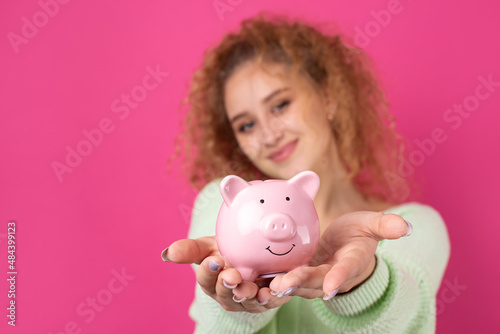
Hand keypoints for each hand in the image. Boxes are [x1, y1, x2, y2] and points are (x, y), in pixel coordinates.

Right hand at [163, 236, 290, 312]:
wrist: (256, 255)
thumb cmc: (229, 252)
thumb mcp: (210, 247)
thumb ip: (191, 249)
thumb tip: (167, 253)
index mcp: (211, 281)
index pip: (205, 278)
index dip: (208, 271)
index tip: (213, 259)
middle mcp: (227, 295)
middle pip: (225, 293)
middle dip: (227, 285)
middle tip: (232, 275)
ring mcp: (247, 300)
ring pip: (247, 301)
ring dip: (248, 294)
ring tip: (250, 287)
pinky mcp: (268, 301)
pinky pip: (271, 301)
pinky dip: (273, 296)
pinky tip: (274, 289)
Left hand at [268, 212, 411, 299]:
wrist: (345, 247)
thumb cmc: (359, 235)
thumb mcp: (372, 225)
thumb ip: (385, 225)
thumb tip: (406, 226)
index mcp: (351, 262)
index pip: (346, 270)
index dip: (339, 278)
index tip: (330, 286)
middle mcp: (332, 275)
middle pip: (315, 280)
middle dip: (299, 283)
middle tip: (282, 284)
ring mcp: (314, 278)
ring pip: (297, 285)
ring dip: (281, 287)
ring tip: (265, 287)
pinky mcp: (299, 275)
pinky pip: (284, 280)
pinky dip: (270, 281)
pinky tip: (253, 279)